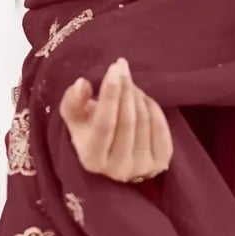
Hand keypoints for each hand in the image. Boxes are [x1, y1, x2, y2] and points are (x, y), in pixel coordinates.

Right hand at [58, 56, 173, 183]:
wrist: (115, 156)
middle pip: (127, 120)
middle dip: (125, 89)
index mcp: (92, 159)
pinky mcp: (161, 162)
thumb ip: (73, 101)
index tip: (113, 69)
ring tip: (129, 83)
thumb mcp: (75, 118)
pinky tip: (143, 98)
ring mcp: (142, 167)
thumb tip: (82, 83)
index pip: (104, 125)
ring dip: (138, 95)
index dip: (110, 96)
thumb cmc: (90, 131)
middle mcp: (118, 169)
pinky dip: (152, 107)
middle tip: (122, 67)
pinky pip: (161, 126)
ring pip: (144, 120)